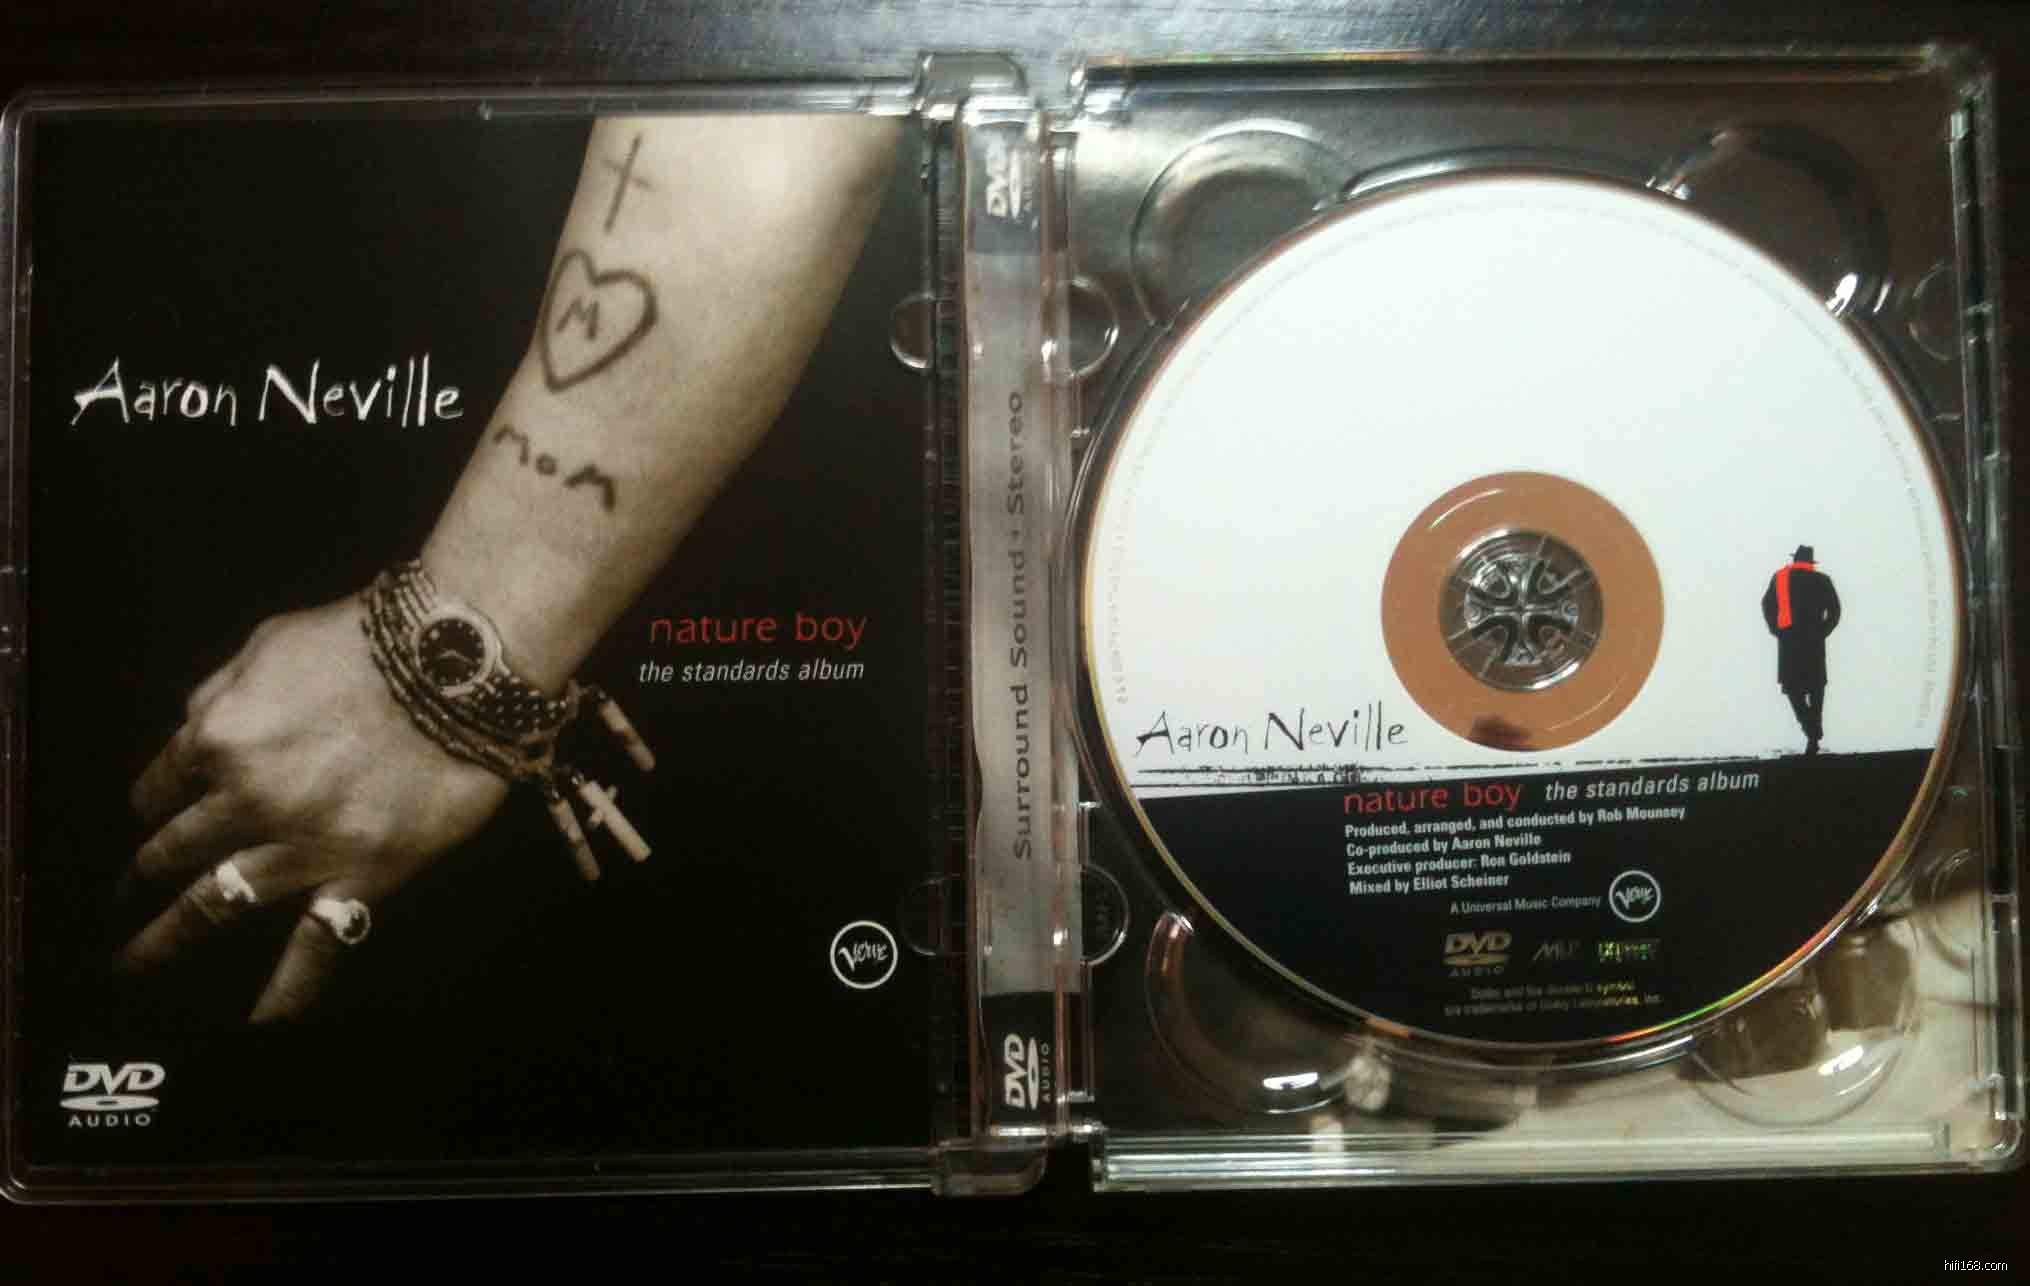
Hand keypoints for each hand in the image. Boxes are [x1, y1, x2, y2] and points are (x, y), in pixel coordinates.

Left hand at [121, 596, 509, 1020]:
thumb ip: (221, 690)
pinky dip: (286, 992)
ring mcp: (303, 845)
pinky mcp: (364, 874)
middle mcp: (249, 800)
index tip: (151, 810)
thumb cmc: (371, 638)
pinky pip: (316, 945)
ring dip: (166, 938)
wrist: (460, 661)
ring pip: (216, 903)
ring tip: (135, 962)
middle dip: (145, 869)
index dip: (152, 797)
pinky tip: (258, 1023)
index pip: (160, 781)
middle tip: (126, 889)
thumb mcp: (269, 642)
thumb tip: (197, 726)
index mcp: (219, 738)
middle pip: (174, 847)